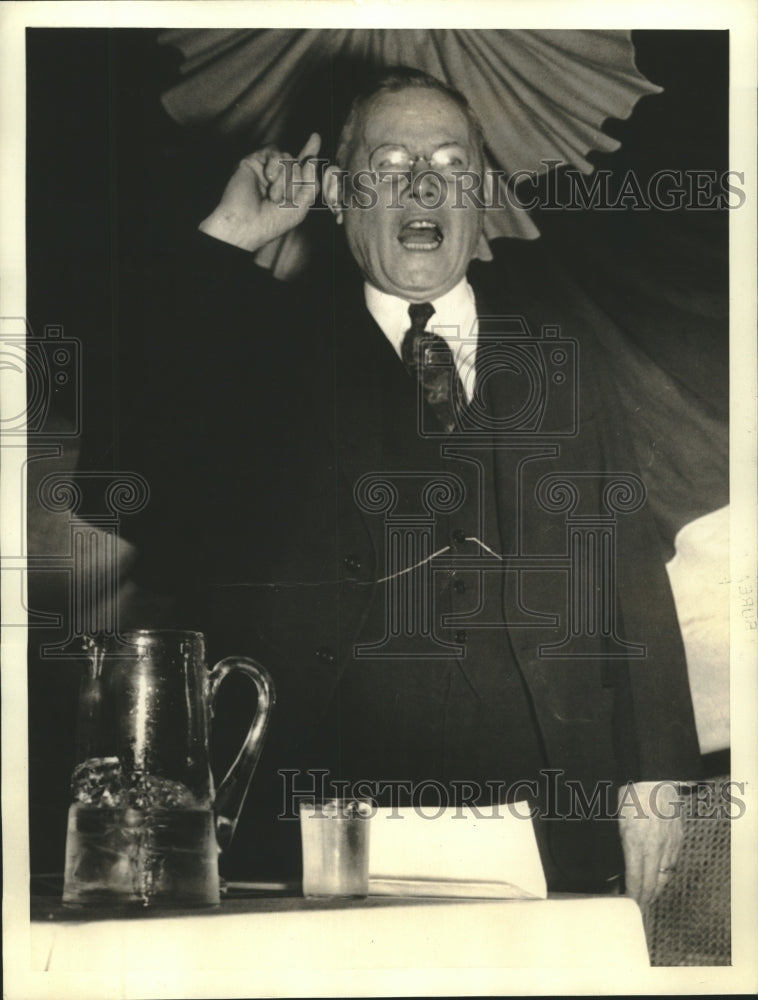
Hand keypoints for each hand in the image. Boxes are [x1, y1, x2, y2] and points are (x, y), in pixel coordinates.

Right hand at [199, 133, 321, 251]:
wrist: (246, 223)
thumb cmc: (272, 222)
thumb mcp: (301, 208)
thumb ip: (312, 184)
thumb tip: (312, 158)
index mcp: (289, 189)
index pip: (302, 167)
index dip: (309, 151)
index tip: (315, 137)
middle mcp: (278, 177)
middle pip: (299, 164)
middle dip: (296, 182)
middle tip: (280, 200)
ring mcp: (265, 169)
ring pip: (288, 157)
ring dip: (285, 178)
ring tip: (272, 195)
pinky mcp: (254, 161)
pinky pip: (274, 150)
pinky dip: (275, 164)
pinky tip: (268, 177)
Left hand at [617, 781, 683, 910]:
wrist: (654, 779)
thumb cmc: (629, 795)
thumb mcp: (615, 820)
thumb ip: (617, 844)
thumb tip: (613, 862)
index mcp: (636, 844)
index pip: (635, 880)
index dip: (631, 896)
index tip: (625, 903)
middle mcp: (654, 848)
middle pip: (651, 884)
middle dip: (643, 899)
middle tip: (636, 907)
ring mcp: (669, 844)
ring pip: (664, 877)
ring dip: (655, 889)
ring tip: (647, 897)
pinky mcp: (677, 839)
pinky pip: (672, 863)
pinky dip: (665, 874)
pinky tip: (659, 877)